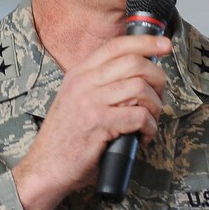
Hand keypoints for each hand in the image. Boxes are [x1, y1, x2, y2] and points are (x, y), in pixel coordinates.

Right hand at [12, 34, 171, 209]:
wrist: (44, 167)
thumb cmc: (66, 137)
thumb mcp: (76, 99)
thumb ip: (99, 83)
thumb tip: (138, 73)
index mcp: (79, 73)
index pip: (116, 45)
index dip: (145, 42)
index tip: (164, 45)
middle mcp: (84, 82)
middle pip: (134, 63)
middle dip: (157, 78)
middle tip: (158, 96)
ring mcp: (90, 101)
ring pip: (140, 87)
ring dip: (155, 106)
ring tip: (150, 121)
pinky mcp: (99, 123)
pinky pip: (139, 116)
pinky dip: (150, 127)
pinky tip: (144, 136)